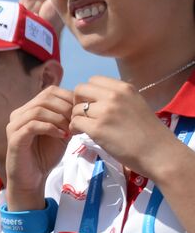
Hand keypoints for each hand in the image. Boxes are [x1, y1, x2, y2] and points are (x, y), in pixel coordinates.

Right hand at [5, 85, 74, 206]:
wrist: (31, 178)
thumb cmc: (45, 156)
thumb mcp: (61, 133)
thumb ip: (67, 119)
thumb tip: (83, 106)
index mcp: (29, 109)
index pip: (50, 92)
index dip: (68, 98)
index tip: (82, 112)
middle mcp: (19, 114)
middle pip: (45, 98)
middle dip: (65, 108)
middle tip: (77, 121)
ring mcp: (14, 125)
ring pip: (39, 110)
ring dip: (59, 118)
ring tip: (70, 130)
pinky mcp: (14, 138)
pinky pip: (33, 125)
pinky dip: (50, 128)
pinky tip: (61, 136)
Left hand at [72, 76, 187, 184]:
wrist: (159, 153)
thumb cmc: (149, 133)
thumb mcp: (136, 104)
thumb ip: (118, 98)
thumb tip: (97, 98)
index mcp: (124, 88)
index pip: (93, 80)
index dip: (88, 92)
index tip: (91, 103)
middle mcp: (113, 96)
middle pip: (80, 89)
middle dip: (77, 102)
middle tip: (83, 114)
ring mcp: (105, 112)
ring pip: (76, 108)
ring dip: (76, 118)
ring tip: (84, 127)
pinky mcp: (97, 128)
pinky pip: (75, 123)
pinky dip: (74, 129)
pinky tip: (81, 134)